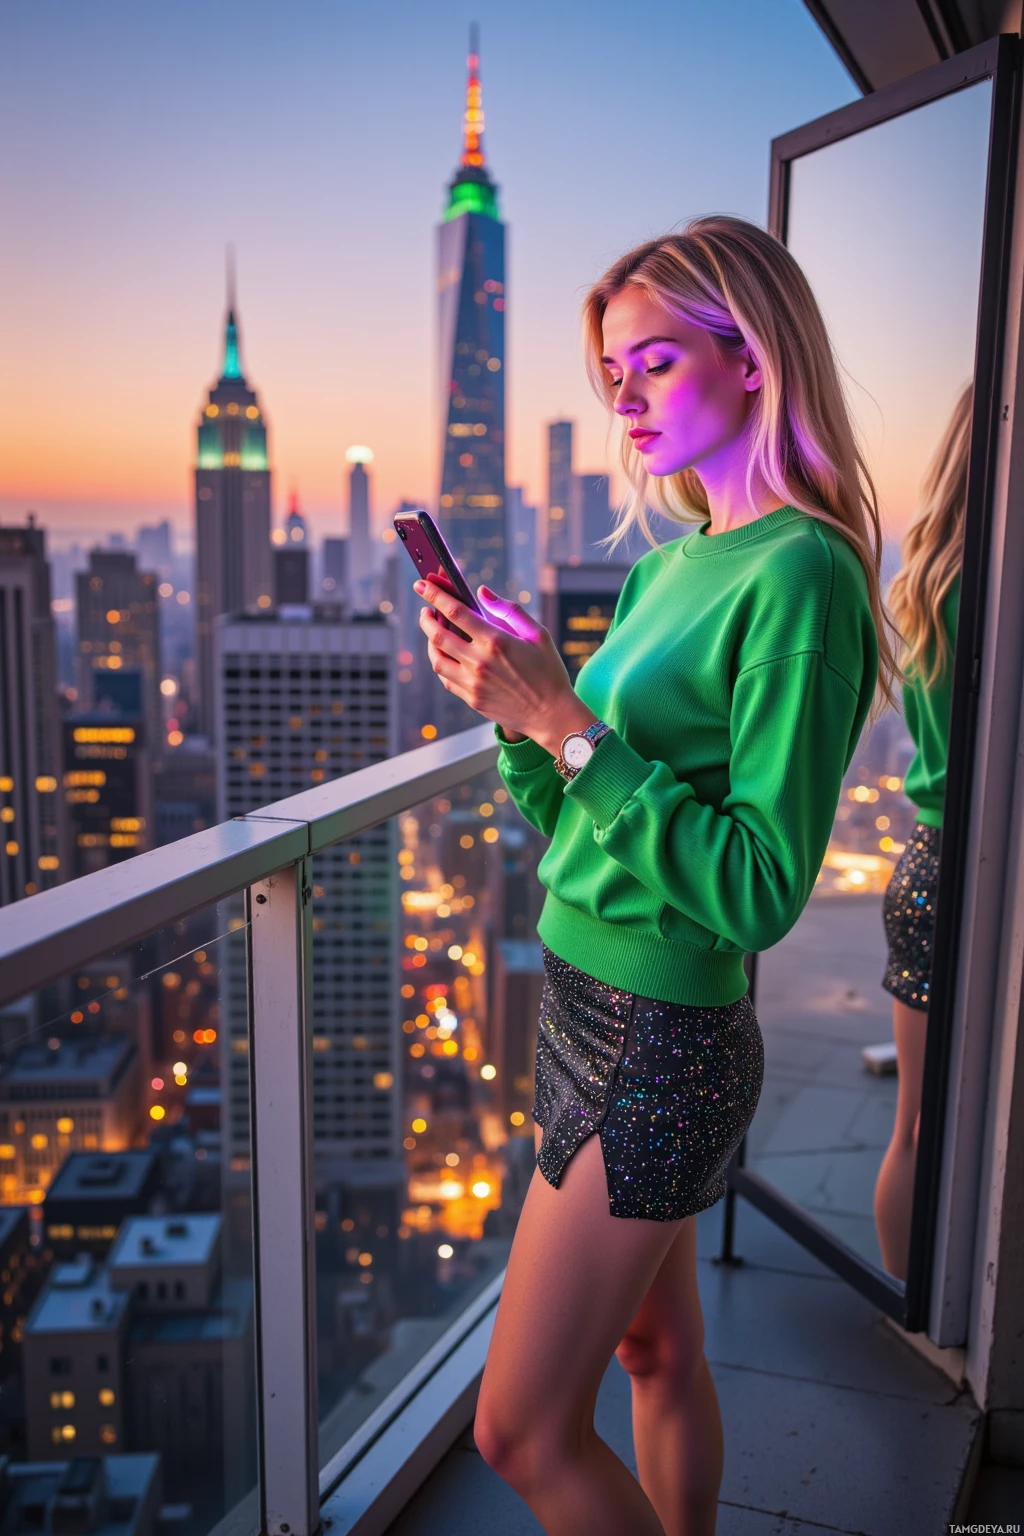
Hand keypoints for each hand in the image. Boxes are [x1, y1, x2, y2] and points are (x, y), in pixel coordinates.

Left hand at [414, 579, 597, 755]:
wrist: (551, 714)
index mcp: (496, 641)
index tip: (422, 585)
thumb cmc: (548, 671)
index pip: (455, 612)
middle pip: (437, 635)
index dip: (434, 595)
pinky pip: (445, 678)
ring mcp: (473, 683)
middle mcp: (480, 662)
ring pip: (436, 659)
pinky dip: (441, 662)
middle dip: (426, 618)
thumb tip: (482, 593)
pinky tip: (446, 654)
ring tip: (434, 631)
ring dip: (429, 642)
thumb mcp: (538, 634)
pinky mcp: (472, 699)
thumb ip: (509, 610)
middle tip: (426, 610)